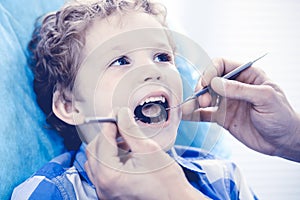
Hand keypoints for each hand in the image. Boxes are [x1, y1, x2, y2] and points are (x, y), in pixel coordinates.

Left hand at [85, 107, 206, 198]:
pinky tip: (126, 153)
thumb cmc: (167, 183)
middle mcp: (102, 186)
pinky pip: (102, 172)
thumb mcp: (148, 150)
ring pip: (96, 161)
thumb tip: (121, 114)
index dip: (110, 123)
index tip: (118, 114)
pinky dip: (110, 159)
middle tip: (122, 125)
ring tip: (126, 140)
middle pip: (94, 151)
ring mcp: (105, 192)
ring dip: (108, 147)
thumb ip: (130, 130)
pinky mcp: (111, 193)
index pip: (102, 141)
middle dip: (107, 135)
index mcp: (109, 175)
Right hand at [182, 58, 299, 161]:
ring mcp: (227, 102)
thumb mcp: (265, 98)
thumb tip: (215, 83)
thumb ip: (240, 90)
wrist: (283, 141)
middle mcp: (234, 87)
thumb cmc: (282, 116)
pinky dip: (194, 114)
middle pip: (209, 80)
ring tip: (187, 108)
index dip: (211, 71)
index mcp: (246, 75)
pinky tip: (186, 115)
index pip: (222, 65)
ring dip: (194, 101)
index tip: (207, 83)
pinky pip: (204, 114)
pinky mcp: (222, 117)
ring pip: (204, 97)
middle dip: (202, 88)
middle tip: (203, 101)